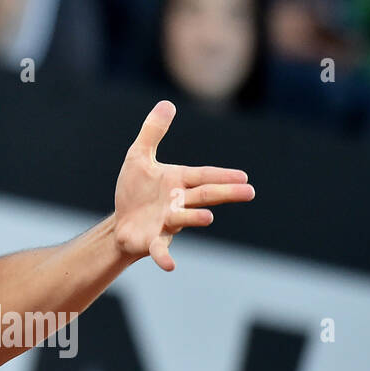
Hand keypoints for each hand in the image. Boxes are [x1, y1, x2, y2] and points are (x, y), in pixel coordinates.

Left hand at [111, 100, 254, 270]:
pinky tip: (170, 266)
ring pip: (183, 219)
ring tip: (207, 217)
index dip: (221, 175)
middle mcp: (177, 203)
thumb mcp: (138, 157)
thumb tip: (166, 104)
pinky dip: (165, 257)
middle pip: (203, 196)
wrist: (121, 223)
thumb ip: (153, 132)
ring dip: (194, 218)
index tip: (243, 176)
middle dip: (224, 193)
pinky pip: (161, 250)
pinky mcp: (153, 241)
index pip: (202, 176)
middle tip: (248, 192)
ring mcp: (167, 223)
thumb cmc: (135, 191)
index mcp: (177, 182)